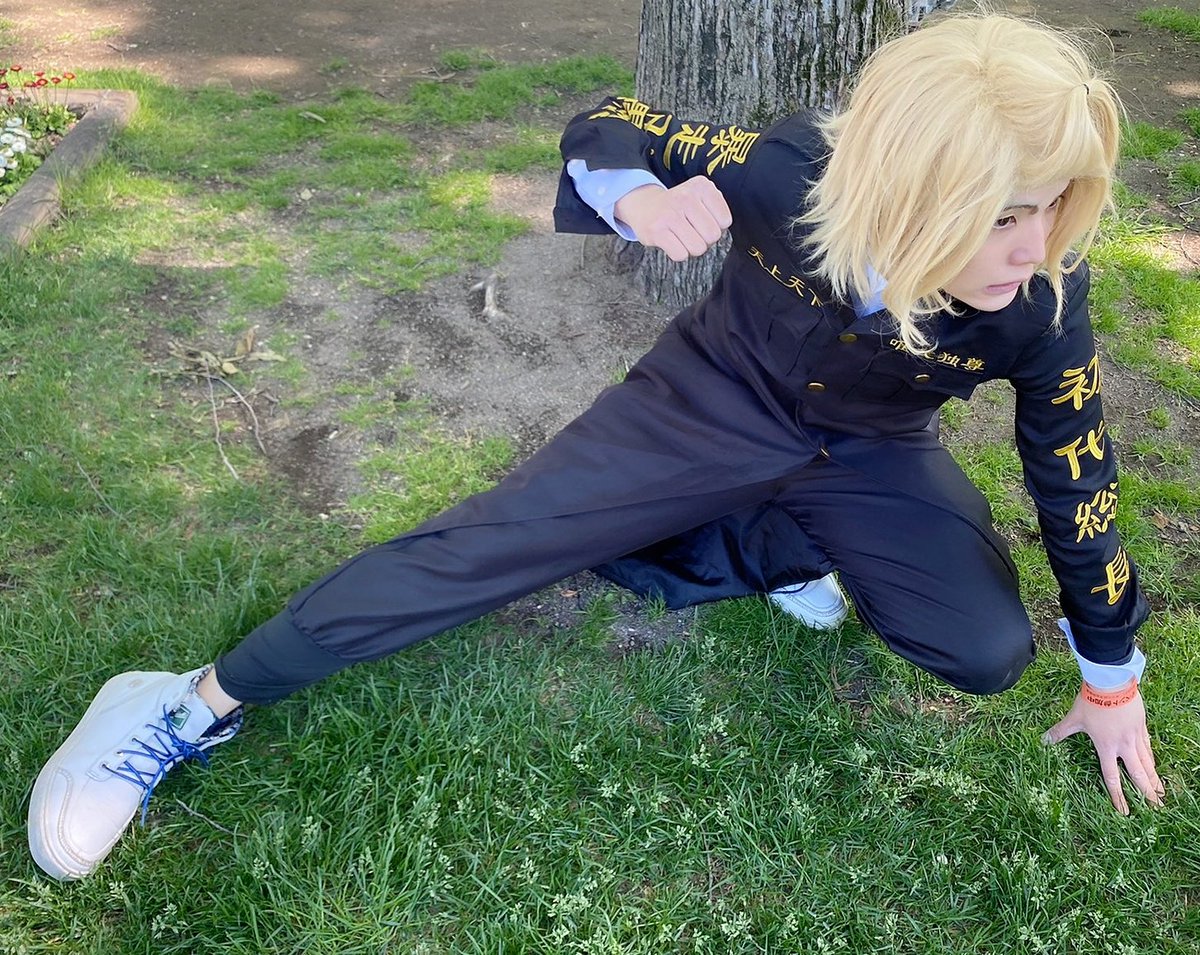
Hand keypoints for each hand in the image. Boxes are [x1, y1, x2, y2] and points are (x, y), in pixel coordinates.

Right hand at [613, 177, 731, 260]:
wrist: (644, 205)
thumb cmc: (678, 206)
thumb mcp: (700, 196)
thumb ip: (716, 208)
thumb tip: (721, 229)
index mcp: (701, 186)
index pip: (725, 221)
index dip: (716, 227)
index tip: (703, 222)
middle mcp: (686, 197)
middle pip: (712, 236)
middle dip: (705, 240)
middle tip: (692, 232)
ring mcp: (669, 214)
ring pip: (698, 248)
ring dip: (691, 248)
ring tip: (682, 237)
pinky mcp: (656, 231)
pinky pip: (680, 255)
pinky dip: (678, 254)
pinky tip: (672, 242)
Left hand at [1043, 684, 1164, 813]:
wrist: (1110, 683)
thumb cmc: (1090, 701)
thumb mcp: (1073, 718)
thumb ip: (1059, 732)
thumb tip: (1044, 741)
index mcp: (1106, 747)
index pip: (1112, 777)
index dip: (1118, 796)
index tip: (1124, 811)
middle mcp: (1123, 745)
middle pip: (1138, 774)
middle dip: (1147, 793)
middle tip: (1157, 808)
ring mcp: (1135, 736)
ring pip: (1148, 762)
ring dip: (1155, 778)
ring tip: (1161, 793)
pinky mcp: (1141, 726)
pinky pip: (1148, 746)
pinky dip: (1152, 758)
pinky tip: (1154, 764)